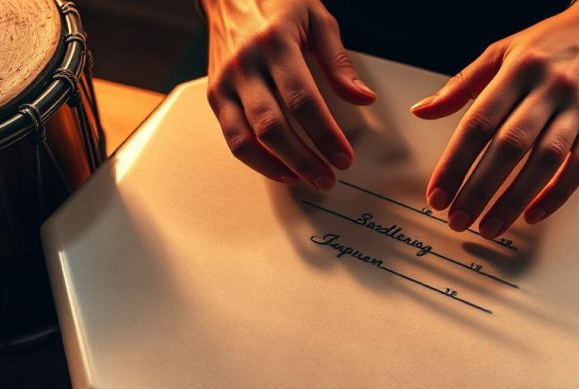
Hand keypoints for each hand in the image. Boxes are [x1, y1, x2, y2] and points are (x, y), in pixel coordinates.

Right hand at [202, 0, 375, 189]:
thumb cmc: (276, 1)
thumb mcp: (316, 19)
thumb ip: (339, 62)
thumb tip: (363, 98)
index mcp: (275, 44)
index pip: (302, 101)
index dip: (324, 135)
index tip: (343, 157)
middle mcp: (245, 65)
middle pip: (274, 127)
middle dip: (304, 160)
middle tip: (328, 178)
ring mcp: (226, 82)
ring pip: (247, 139)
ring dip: (278, 167)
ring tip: (304, 181)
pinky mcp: (215, 95)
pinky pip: (232, 137)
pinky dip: (256, 160)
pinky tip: (280, 170)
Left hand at [410, 0, 578, 237]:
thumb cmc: (550, 44)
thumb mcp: (500, 52)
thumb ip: (460, 85)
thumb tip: (422, 111)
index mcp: (518, 70)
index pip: (478, 123)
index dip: (454, 163)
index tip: (437, 194)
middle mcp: (550, 89)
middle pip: (509, 147)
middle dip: (479, 189)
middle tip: (458, 219)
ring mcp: (578, 109)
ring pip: (545, 161)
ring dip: (514, 199)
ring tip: (490, 226)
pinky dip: (557, 194)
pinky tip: (533, 214)